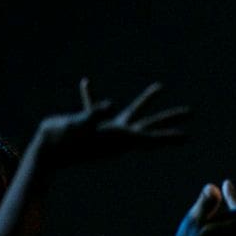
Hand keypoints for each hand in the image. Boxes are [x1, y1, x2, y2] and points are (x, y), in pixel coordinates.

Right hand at [32, 78, 188, 167]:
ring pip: (130, 112)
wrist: (45, 152)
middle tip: (190, 112)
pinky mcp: (89, 125)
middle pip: (150, 124)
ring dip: (145, 101)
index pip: (149, 137)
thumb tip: (107, 105)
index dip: (168, 137)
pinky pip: (94, 108)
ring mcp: (105, 130)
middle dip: (169, 118)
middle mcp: (117, 135)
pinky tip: (86, 83)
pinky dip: (92, 96)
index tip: (187, 137)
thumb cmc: (63, 140)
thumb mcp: (80, 126)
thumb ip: (95, 114)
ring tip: (159, 87)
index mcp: (118, 137)